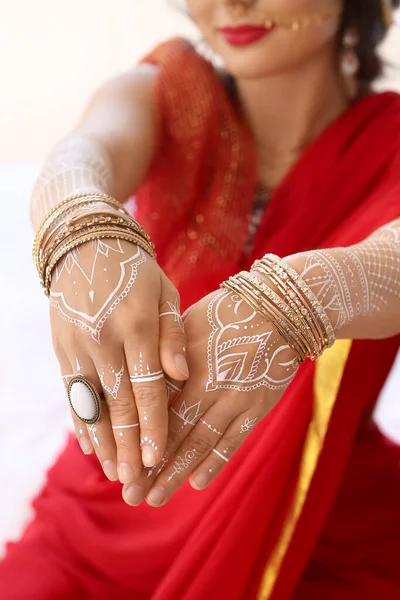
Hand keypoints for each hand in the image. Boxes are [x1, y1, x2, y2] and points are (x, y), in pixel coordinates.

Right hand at [50, 238, 187, 483]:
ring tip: (115, 473)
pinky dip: (81, 421)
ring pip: (91, 404)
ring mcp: (78, 345)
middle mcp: (103, 340)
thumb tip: (181, 375)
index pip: (147, 388)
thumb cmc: (136, 270)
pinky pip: (72, 392)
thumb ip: (173, 335)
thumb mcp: (164, 293)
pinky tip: (89, 445)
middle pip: (118, 404)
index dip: (154, 425)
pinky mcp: (62, 348)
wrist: (84, 244)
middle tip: (137, 482)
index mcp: (136, 326)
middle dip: (129, 446)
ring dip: (103, 442)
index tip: (160, 458)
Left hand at [122, 288, 297, 506]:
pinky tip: (197, 483)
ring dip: (177, 473)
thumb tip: (138, 382)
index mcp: (185, 363)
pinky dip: (214, 462)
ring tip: (156, 498)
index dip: (137, 436)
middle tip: (130, 495)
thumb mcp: (188, 323)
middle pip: (174, 432)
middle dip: (151, 467)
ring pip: (200, 443)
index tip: (119, 460)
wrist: (280, 310)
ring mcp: (234, 398)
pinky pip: (233, 439)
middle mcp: (208, 385)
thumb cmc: (227, 313)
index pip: (155, 407)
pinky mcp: (257, 407)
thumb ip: (165, 355)